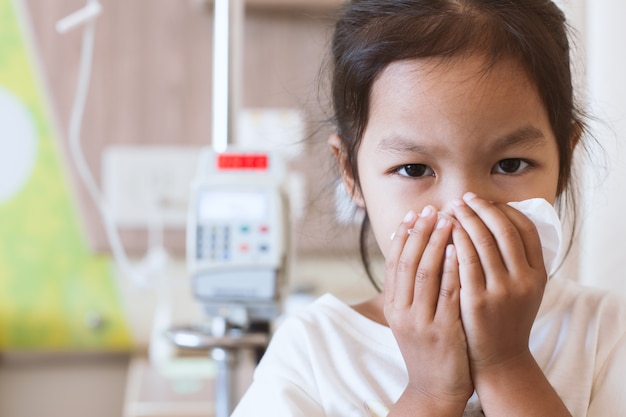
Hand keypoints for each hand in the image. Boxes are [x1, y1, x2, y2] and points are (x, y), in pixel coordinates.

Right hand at [384, 206, 472, 409]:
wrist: (434, 390)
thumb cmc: (428, 350)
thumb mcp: (410, 319)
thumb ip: (411, 290)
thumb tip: (415, 255)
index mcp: (392, 306)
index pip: (394, 262)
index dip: (404, 236)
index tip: (414, 213)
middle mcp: (401, 311)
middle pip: (407, 261)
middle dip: (420, 232)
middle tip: (432, 209)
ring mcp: (420, 322)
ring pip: (425, 272)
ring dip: (436, 242)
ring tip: (448, 219)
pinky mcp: (442, 331)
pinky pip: (447, 292)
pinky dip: (452, 268)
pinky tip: (461, 249)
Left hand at [451, 193, 546, 374]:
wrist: (500, 360)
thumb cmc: (507, 319)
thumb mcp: (524, 290)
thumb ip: (518, 260)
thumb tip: (500, 219)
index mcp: (538, 274)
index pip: (525, 228)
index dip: (503, 209)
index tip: (484, 200)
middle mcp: (524, 280)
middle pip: (502, 230)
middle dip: (480, 209)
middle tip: (462, 198)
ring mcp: (502, 291)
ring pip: (482, 242)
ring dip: (463, 220)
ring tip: (449, 210)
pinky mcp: (478, 301)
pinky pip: (464, 261)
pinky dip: (454, 241)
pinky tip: (443, 232)